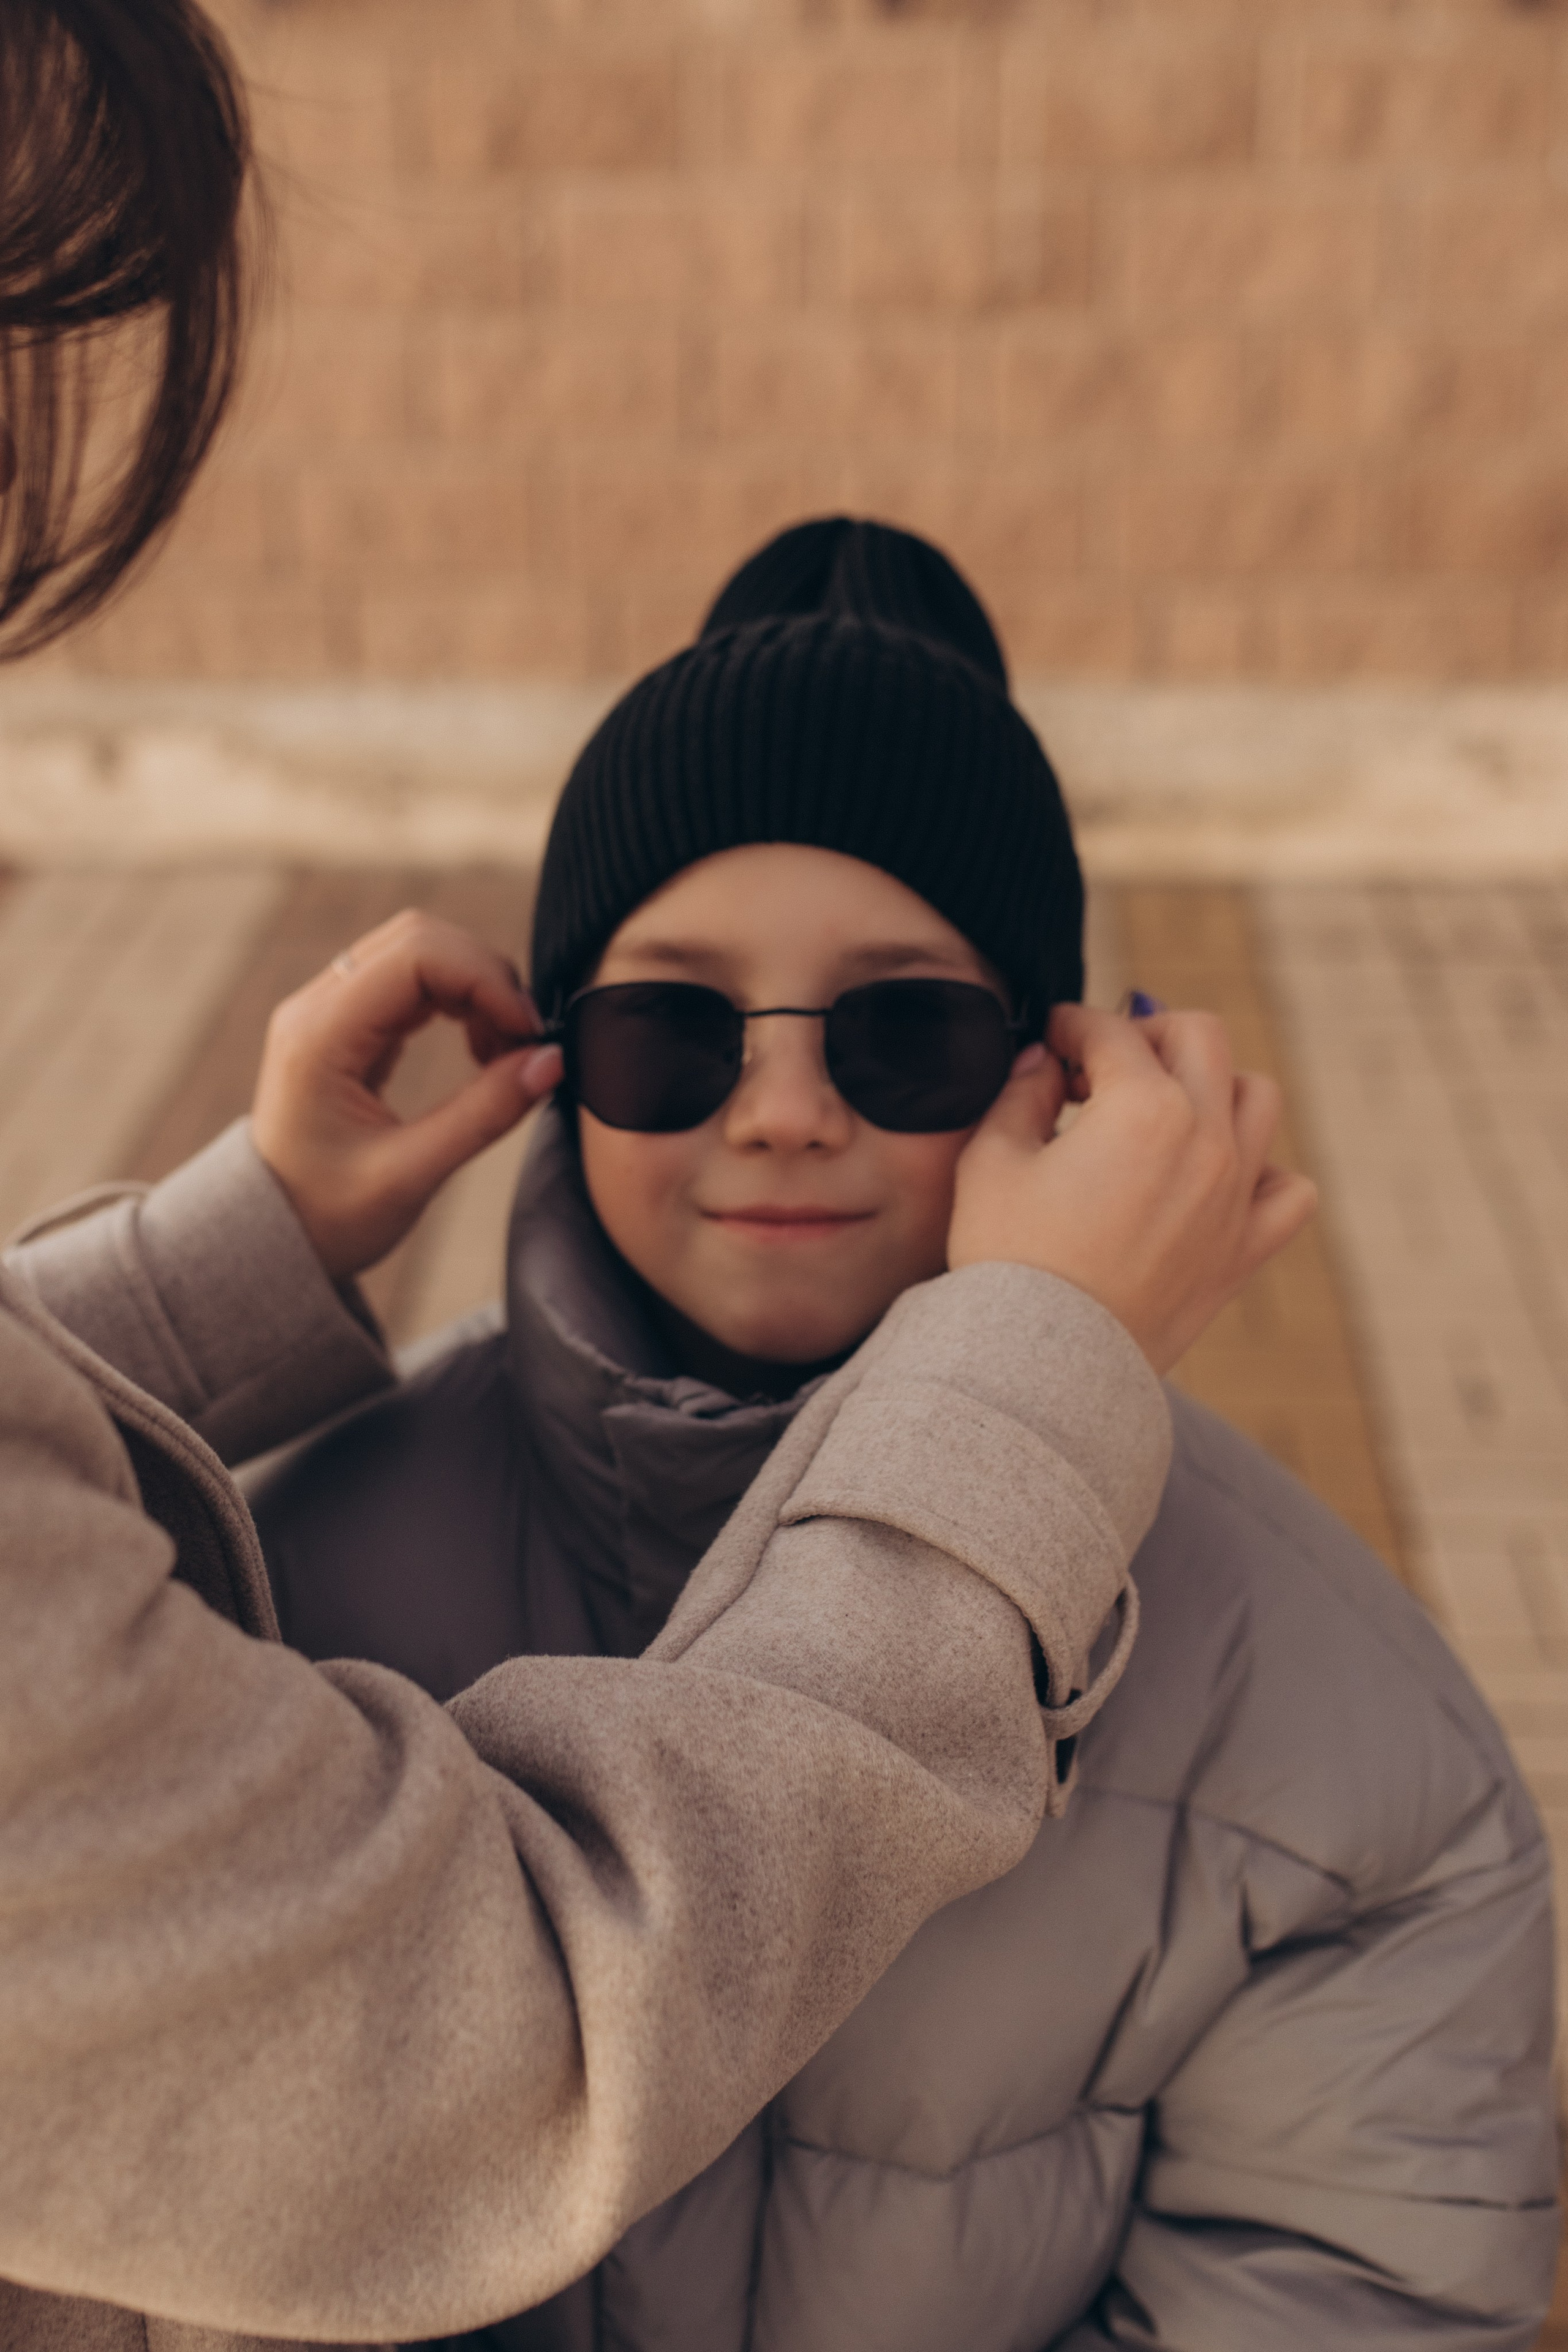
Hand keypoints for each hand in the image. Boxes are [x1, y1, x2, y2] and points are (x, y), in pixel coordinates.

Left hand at [251, 909, 563, 1280]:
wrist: (273, 1237)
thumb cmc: (328, 1217)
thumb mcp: (410, 1177)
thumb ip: (484, 1114)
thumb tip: (552, 1061)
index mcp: (319, 1036)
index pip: (416, 954)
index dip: (485, 979)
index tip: (529, 1032)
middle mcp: (317, 1007)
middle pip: (420, 938)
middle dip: (486, 977)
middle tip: (525, 1042)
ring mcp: (330, 1010)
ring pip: (420, 951)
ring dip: (477, 987)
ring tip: (505, 1052)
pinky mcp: (349, 1023)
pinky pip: (414, 981)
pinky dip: (460, 1001)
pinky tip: (482, 1050)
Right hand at [948, 1005, 1317, 1374]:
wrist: (1042, 1362)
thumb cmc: (1008, 1261)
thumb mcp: (990, 1161)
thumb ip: (1019, 1093)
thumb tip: (1042, 1063)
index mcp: (1144, 1107)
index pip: (1111, 1032)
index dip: (1071, 1026)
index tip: (1051, 1039)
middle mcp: (1206, 1139)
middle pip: (1200, 1038)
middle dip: (1147, 1034)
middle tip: (1104, 1065)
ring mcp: (1235, 1195)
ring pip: (1257, 1098)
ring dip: (1212, 1086)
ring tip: (1165, 1109)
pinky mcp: (1243, 1250)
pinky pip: (1289, 1191)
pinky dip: (1264, 1172)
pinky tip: (1218, 1177)